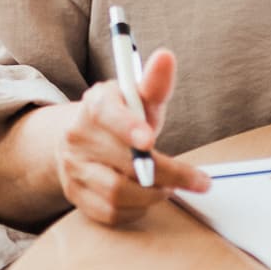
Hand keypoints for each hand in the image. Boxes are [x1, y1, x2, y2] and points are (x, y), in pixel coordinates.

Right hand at [56, 49, 210, 226]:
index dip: (128, 127)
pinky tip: (149, 198)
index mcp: (94, 105)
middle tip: (197, 180)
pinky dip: (137, 209)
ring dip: (153, 194)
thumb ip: (155, 82)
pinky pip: (109, 212)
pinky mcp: (75, 196)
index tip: (150, 140)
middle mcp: (77, 137)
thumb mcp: (139, 97)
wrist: (84, 139)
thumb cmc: (123, 116)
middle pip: (122, 162)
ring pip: (116, 192)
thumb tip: (166, 56)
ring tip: (171, 186)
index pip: (106, 114)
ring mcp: (73, 168)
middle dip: (167, 173)